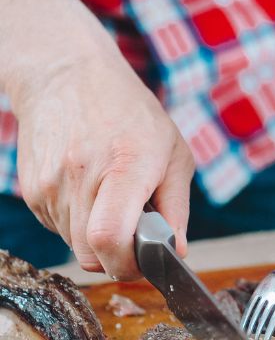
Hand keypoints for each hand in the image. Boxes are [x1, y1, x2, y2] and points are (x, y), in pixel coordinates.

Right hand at [0, 0, 193, 278]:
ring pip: (76, 246)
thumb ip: (177, 208)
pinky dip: (81, 224)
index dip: (128, 264)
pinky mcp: (33, 191)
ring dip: (100, 240)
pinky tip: (92, 193)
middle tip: (137, 238)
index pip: (110, 238)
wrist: (67, 75)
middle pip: (92, 255)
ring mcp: (50, 186)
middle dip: (119, 258)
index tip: (146, 260)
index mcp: (125, 167)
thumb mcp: (175, 154)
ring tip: (115, 203)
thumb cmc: (131, 113)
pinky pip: (61, 229)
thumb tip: (177, 251)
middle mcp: (81, 178)